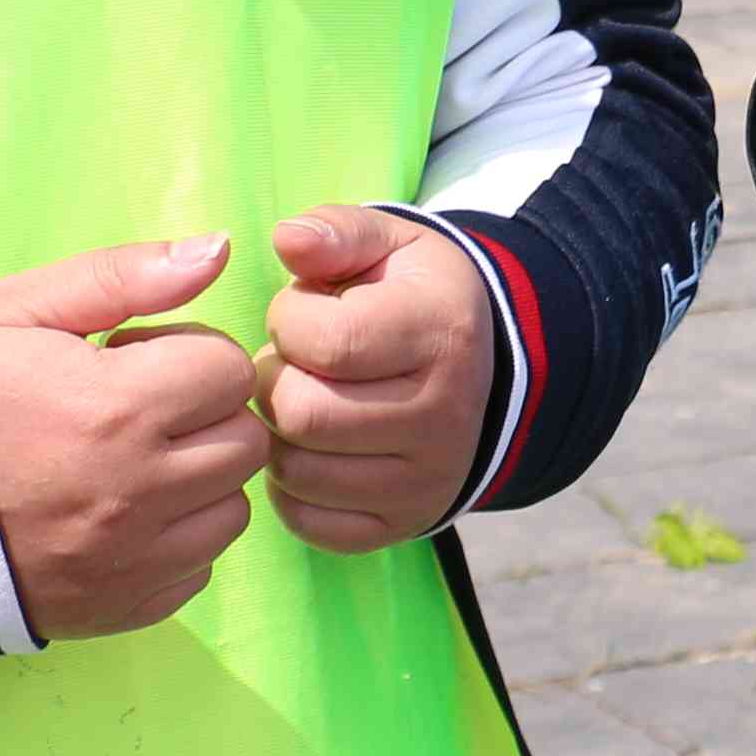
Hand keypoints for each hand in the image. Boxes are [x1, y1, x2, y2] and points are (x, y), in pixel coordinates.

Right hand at [0, 234, 269, 640]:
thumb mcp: (17, 310)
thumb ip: (124, 274)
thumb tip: (217, 252)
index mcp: (119, 409)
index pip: (229, 370)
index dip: (186, 355)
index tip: (134, 362)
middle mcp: (137, 494)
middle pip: (244, 442)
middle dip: (203, 416)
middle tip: (136, 410)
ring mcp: (127, 563)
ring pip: (230, 512)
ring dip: (198, 482)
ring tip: (128, 464)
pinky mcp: (114, 612)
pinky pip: (195, 574)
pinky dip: (172, 545)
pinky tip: (115, 519)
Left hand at [252, 205, 496, 551]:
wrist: (478, 368)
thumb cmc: (412, 297)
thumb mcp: (389, 244)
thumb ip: (337, 231)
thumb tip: (286, 239)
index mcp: (442, 334)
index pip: (325, 342)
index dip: (289, 320)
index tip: (304, 313)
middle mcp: (444, 415)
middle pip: (302, 415)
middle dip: (276, 382)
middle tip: (293, 364)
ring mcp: (427, 480)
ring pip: (296, 473)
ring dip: (280, 435)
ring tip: (303, 401)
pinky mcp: (404, 524)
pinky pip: (309, 522)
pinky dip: (292, 488)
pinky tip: (312, 447)